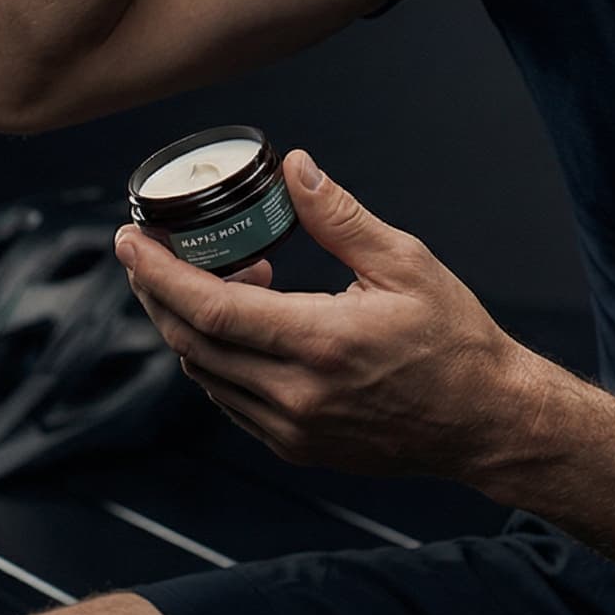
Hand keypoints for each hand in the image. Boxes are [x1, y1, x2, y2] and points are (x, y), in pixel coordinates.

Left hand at [115, 148, 536, 479]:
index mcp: (321, 344)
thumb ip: (340, 216)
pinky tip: (243, 322)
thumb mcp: (405, 262)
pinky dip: (217, 358)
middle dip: (157, 294)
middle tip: (148, 253)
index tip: (130, 241)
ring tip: (218, 276)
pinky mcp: (296, 446)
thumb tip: (294, 168)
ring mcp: (292, 429)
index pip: (211, 309)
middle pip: (192, 343)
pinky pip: (231, 400)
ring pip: (205, 374)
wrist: (485, 420)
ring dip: (190, 324)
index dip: (159, 274)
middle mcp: (296, 395)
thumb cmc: (455, 340)